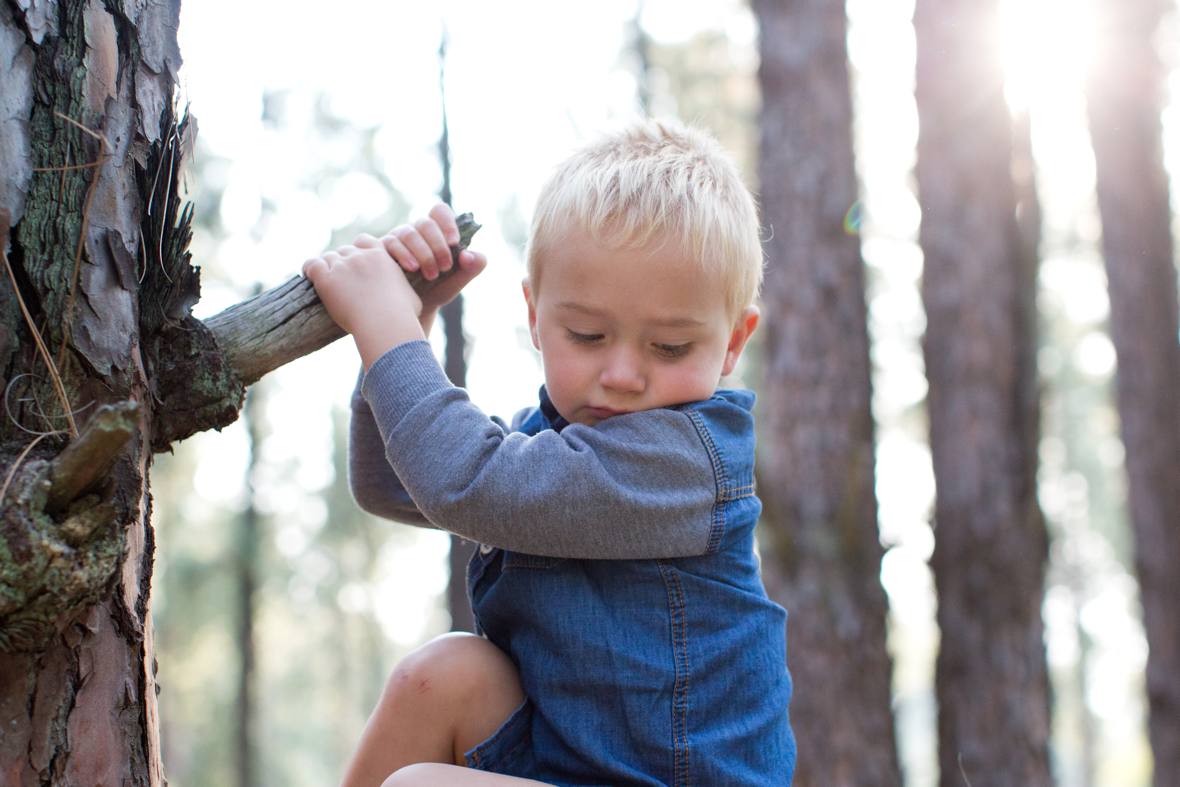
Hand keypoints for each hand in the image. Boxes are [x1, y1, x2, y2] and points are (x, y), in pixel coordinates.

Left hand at [302, 242, 423, 368]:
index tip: (357, 261)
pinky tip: (309, 276)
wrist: (386, 322)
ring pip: (328, 257)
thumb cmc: (402, 315)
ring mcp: (342, 266)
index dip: (358, 250)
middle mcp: (360, 256)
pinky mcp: (327, 279)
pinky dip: (309, 270)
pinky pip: (312, 265)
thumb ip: (403, 290)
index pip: (364, 241)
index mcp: (381, 256)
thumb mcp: (410, 297)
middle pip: (345, 250)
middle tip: (341, 277)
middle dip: (342, 261)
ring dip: (327, 267)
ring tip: (324, 279)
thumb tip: (406, 298)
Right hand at [371, 203, 487, 330]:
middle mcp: (416, 230)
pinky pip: (390, 243)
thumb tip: (469, 256)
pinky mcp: (382, 249)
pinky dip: (403, 255)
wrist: (415, 309)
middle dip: (438, 245)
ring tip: (431, 275)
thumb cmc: (438, 289)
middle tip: (446, 267)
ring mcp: (397, 238)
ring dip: (423, 253)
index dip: (447, 223)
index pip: (439, 211)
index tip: (454, 243)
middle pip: (425, 223)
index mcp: (436, 231)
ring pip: (409, 233)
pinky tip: (412, 268)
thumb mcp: (458, 280)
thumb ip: (472, 267)